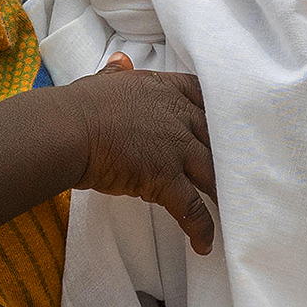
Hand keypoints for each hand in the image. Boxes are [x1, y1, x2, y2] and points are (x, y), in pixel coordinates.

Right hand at [61, 58, 217, 252]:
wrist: (67, 130)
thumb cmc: (79, 108)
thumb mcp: (104, 83)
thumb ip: (118, 74)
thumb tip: (120, 61)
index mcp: (163, 90)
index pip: (202, 95)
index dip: (215, 112)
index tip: (222, 125)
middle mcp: (177, 116)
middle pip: (216, 136)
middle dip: (228, 155)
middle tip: (239, 173)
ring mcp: (175, 148)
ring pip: (212, 173)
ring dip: (223, 194)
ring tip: (233, 211)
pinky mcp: (166, 178)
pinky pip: (192, 208)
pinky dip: (201, 228)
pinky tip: (204, 245)